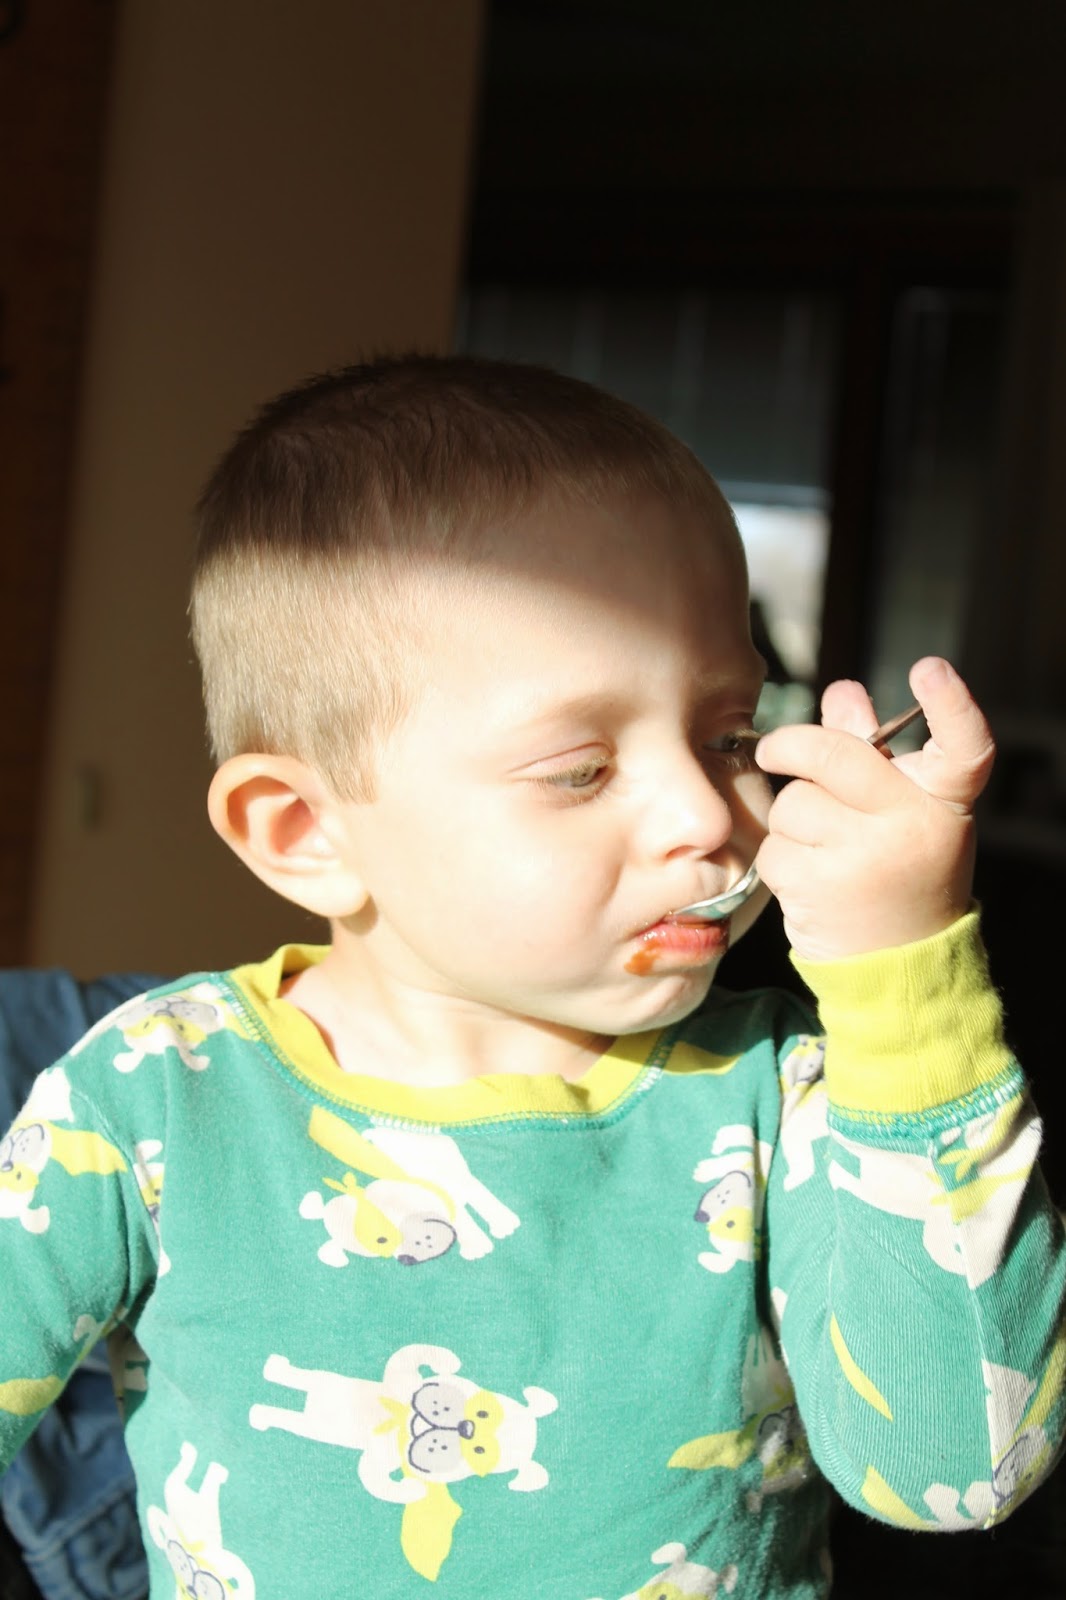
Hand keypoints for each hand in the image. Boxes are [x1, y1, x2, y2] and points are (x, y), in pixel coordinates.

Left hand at [753, 657, 995, 960]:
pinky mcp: (820, 887)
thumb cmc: (897, 871)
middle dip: (789, 745)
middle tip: (772, 752)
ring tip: (825, 850)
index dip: (952, 704)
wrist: (896, 964)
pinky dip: (781, 858)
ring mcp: (866, 857)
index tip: (928, 669)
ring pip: (793, 803)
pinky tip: (811, 878)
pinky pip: (775, 845)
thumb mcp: (902, 812)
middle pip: (833, 754)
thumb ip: (871, 751)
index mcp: (944, 802)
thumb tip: (841, 694)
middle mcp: (912, 825)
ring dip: (793, 820)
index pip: (966, 746)